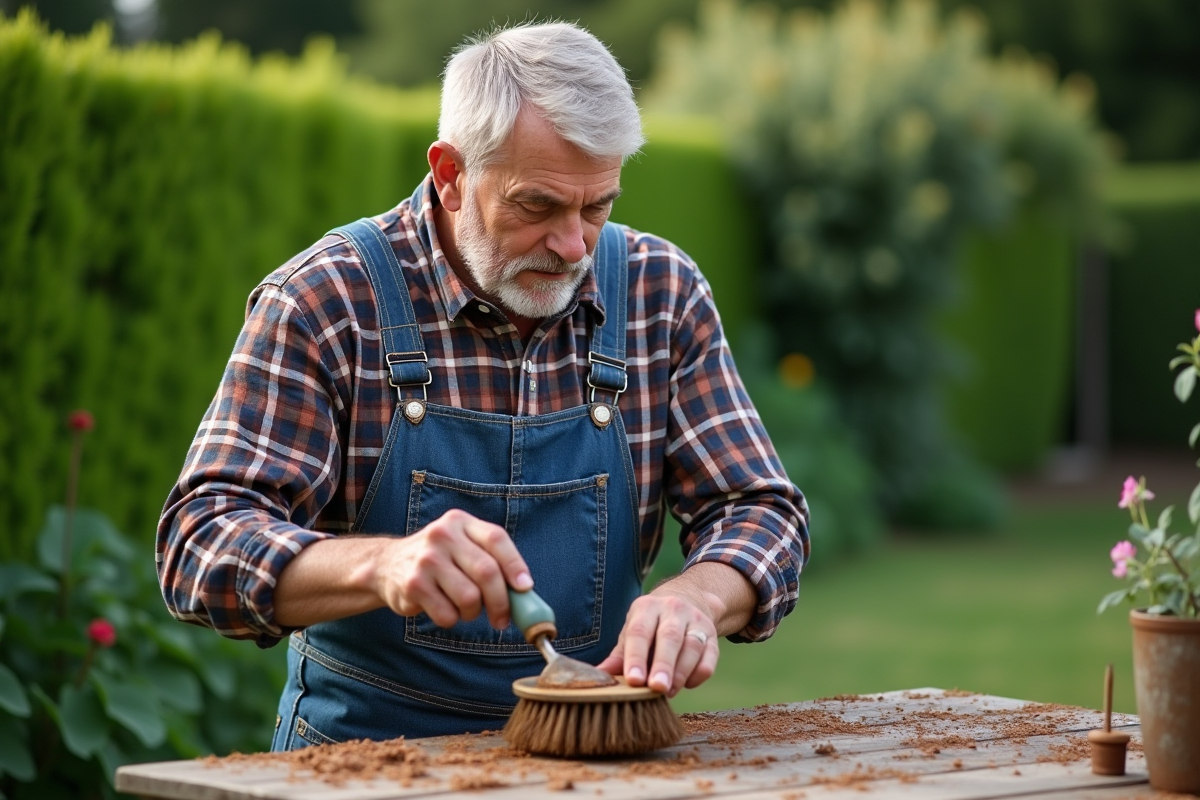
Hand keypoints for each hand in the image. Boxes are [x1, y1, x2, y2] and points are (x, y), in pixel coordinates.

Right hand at [369, 509, 531, 628]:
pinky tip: (442, 608)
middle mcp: (443, 535)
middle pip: (487, 572)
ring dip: (473, 612)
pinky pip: (447, 614)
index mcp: (460, 522)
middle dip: (501, 601)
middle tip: (502, 618)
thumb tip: (525, 594)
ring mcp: (426, 560)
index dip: (515, 565)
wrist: (386, 565)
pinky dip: (452, 619)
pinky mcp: (413, 585)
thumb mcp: (461, 546)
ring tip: (464, 609)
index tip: (525, 588)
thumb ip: (490, 560)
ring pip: (469, 597)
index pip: (496, 539)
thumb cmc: (438, 560)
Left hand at [597, 587, 719, 697]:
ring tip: (669, 692)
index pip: (640, 632)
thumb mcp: (633, 631)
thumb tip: (600, 675)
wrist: (688, 600)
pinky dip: (699, 674)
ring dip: (681, 672)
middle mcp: (673, 609)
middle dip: (663, 665)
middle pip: (669, 637)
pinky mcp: (712, 635)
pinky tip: (687, 685)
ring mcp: (696, 621)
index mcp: (647, 607)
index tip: (634, 680)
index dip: (636, 657)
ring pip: (692, 647)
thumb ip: (620, 655)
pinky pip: (710, 657)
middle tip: (656, 687)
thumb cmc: (652, 623)